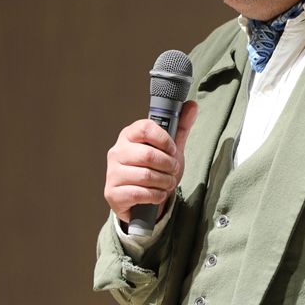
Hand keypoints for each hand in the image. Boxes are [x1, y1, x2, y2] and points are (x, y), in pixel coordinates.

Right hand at [104, 100, 197, 222]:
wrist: (143, 199)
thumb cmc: (156, 169)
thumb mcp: (170, 148)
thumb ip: (180, 127)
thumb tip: (192, 105)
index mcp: (129, 135)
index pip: (145, 128)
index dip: (164, 139)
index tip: (173, 149)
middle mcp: (117, 152)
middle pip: (148, 155)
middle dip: (169, 165)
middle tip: (173, 170)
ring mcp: (112, 173)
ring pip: (146, 176)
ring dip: (164, 182)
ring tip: (167, 183)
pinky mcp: (112, 193)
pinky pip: (140, 193)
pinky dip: (156, 195)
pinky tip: (157, 194)